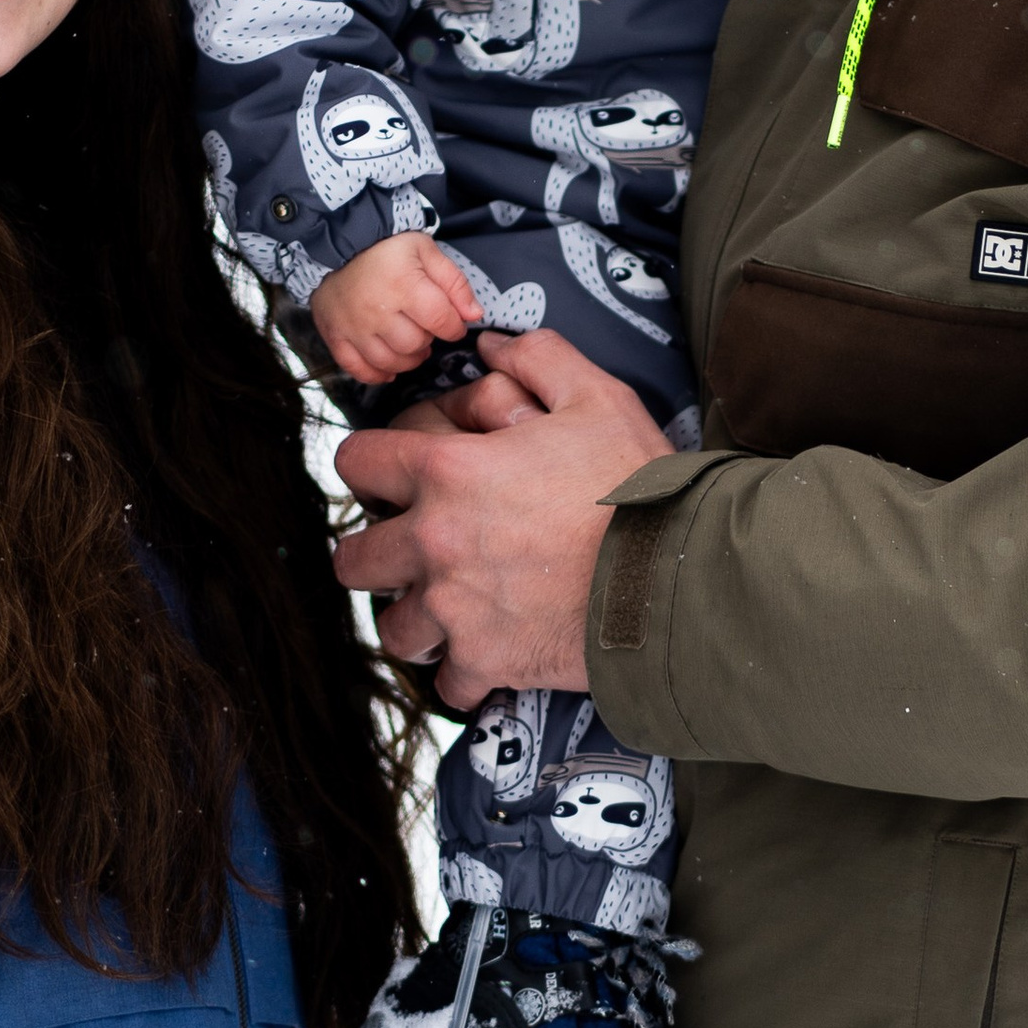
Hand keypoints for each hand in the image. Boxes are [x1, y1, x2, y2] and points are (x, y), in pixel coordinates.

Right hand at [309, 232, 486, 384]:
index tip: (452, 324)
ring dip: (407, 359)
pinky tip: (388, 366)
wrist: (339, 243)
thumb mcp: (426, 251)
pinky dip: (376, 374)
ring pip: (389, 362)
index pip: (441, 321)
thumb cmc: (387, 248)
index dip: (454, 327)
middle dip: (427, 340)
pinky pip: (358, 369)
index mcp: (402, 284)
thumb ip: (454, 283)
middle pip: (415, 344)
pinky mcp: (335, 335)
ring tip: (409, 343)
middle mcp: (376, 309)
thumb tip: (474, 315)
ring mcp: (353, 326)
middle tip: (424, 327)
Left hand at [335, 329, 672, 703]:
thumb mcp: (596, 397)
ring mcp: (454, 607)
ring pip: (391, 628)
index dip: (368, 466)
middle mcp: (434, 541)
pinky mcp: (485, 661)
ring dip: (412, 620)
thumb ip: (537, 358)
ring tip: (443, 612)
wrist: (673, 576)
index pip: (356, 463)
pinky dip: (463, 674)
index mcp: (447, 471)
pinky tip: (486, 657)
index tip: (388, 479)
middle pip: (354, 558)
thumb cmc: (634, 484)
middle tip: (408, 553)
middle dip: (374, 554)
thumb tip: (492, 345)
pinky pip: (447, 682)